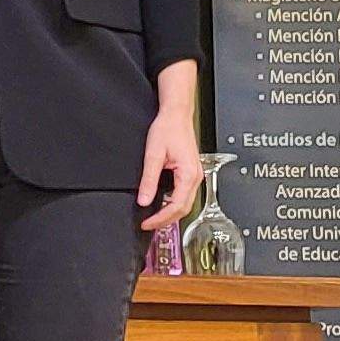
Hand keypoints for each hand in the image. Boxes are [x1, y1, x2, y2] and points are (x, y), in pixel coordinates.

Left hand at [135, 63, 201, 233]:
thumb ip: (149, 179)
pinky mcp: (190, 173)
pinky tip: (161, 205)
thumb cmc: (169, 129)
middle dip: (165, 220)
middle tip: (148, 225)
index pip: (176, 206)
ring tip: (153, 219)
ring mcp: (195, 175)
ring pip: (185, 204)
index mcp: (189, 174)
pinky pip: (184, 195)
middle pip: (183, 209)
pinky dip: (173, 204)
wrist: (176, 115)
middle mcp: (195, 177)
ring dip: (170, 214)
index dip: (161, 218)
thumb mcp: (154, 155)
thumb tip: (144, 200)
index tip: (147, 223)